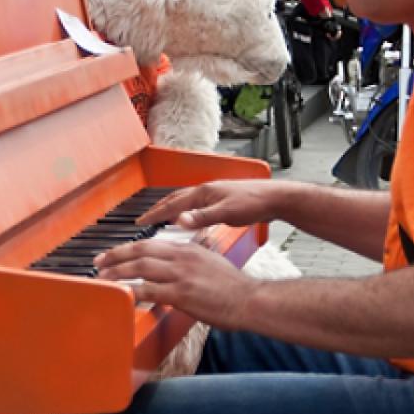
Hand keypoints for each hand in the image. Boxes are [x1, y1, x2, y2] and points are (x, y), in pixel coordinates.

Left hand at [95, 237, 257, 326]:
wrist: (249, 300)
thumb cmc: (232, 287)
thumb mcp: (209, 263)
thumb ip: (189, 263)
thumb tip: (174, 269)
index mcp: (187, 249)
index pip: (150, 244)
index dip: (127, 249)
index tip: (112, 255)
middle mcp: (182, 257)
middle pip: (140, 251)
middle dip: (115, 256)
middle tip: (98, 263)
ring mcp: (181, 275)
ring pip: (140, 268)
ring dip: (117, 273)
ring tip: (103, 280)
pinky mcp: (181, 293)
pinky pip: (148, 290)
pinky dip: (131, 292)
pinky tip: (120, 296)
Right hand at [136, 179, 285, 229]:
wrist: (275, 198)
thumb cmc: (254, 204)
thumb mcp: (226, 214)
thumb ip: (202, 217)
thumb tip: (178, 220)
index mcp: (203, 192)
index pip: (172, 204)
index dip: (154, 214)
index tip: (139, 223)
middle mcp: (206, 190)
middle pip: (175, 200)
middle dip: (158, 209)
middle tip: (144, 220)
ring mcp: (214, 194)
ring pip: (185, 202)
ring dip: (171, 209)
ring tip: (161, 219)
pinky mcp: (222, 201)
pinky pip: (196, 206)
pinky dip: (186, 212)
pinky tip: (190, 220)